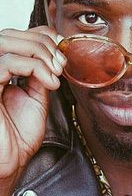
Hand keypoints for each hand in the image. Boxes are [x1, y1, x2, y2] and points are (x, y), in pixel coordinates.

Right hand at [0, 26, 65, 185]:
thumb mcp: (37, 97)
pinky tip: (49, 83)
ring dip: (40, 53)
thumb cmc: (18, 135)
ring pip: (6, 42)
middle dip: (43, 43)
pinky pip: (6, 63)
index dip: (41, 35)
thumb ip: (41, 74)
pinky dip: (34, 67)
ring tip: (56, 72)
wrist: (10, 161)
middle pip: (10, 34)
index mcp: (0, 70)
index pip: (16, 36)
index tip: (62, 49)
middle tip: (60, 63)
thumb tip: (55, 57)